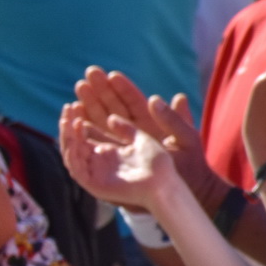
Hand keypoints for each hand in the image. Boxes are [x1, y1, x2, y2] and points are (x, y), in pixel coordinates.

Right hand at [59, 103, 176, 211]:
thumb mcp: (143, 139)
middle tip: (68, 107)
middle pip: (76, 142)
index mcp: (110, 152)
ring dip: (67, 136)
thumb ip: (127, 129)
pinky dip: (72, 153)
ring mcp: (95, 174)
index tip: (75, 103)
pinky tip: (74, 135)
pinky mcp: (94, 185)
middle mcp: (99, 163)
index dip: (80, 119)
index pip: (87, 134)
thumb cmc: (160, 165)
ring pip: (72, 154)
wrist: (165, 183)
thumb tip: (111, 117)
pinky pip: (76, 169)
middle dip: (69, 125)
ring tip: (67, 118)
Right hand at [74, 69, 220, 208]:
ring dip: (85, 111)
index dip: (120, 88)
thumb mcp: (187, 139)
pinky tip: (75, 123)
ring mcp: (117, 147)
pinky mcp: (108, 163)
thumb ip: (178, 119)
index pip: (130, 101)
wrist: (180, 191)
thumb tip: (178, 96)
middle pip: (109, 108)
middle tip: (87, 77)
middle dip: (97, 93)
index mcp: (147, 123)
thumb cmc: (190, 167)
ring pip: (97, 125)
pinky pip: (91, 146)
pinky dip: (81, 136)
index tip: (109, 74)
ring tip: (77, 97)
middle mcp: (129, 133)